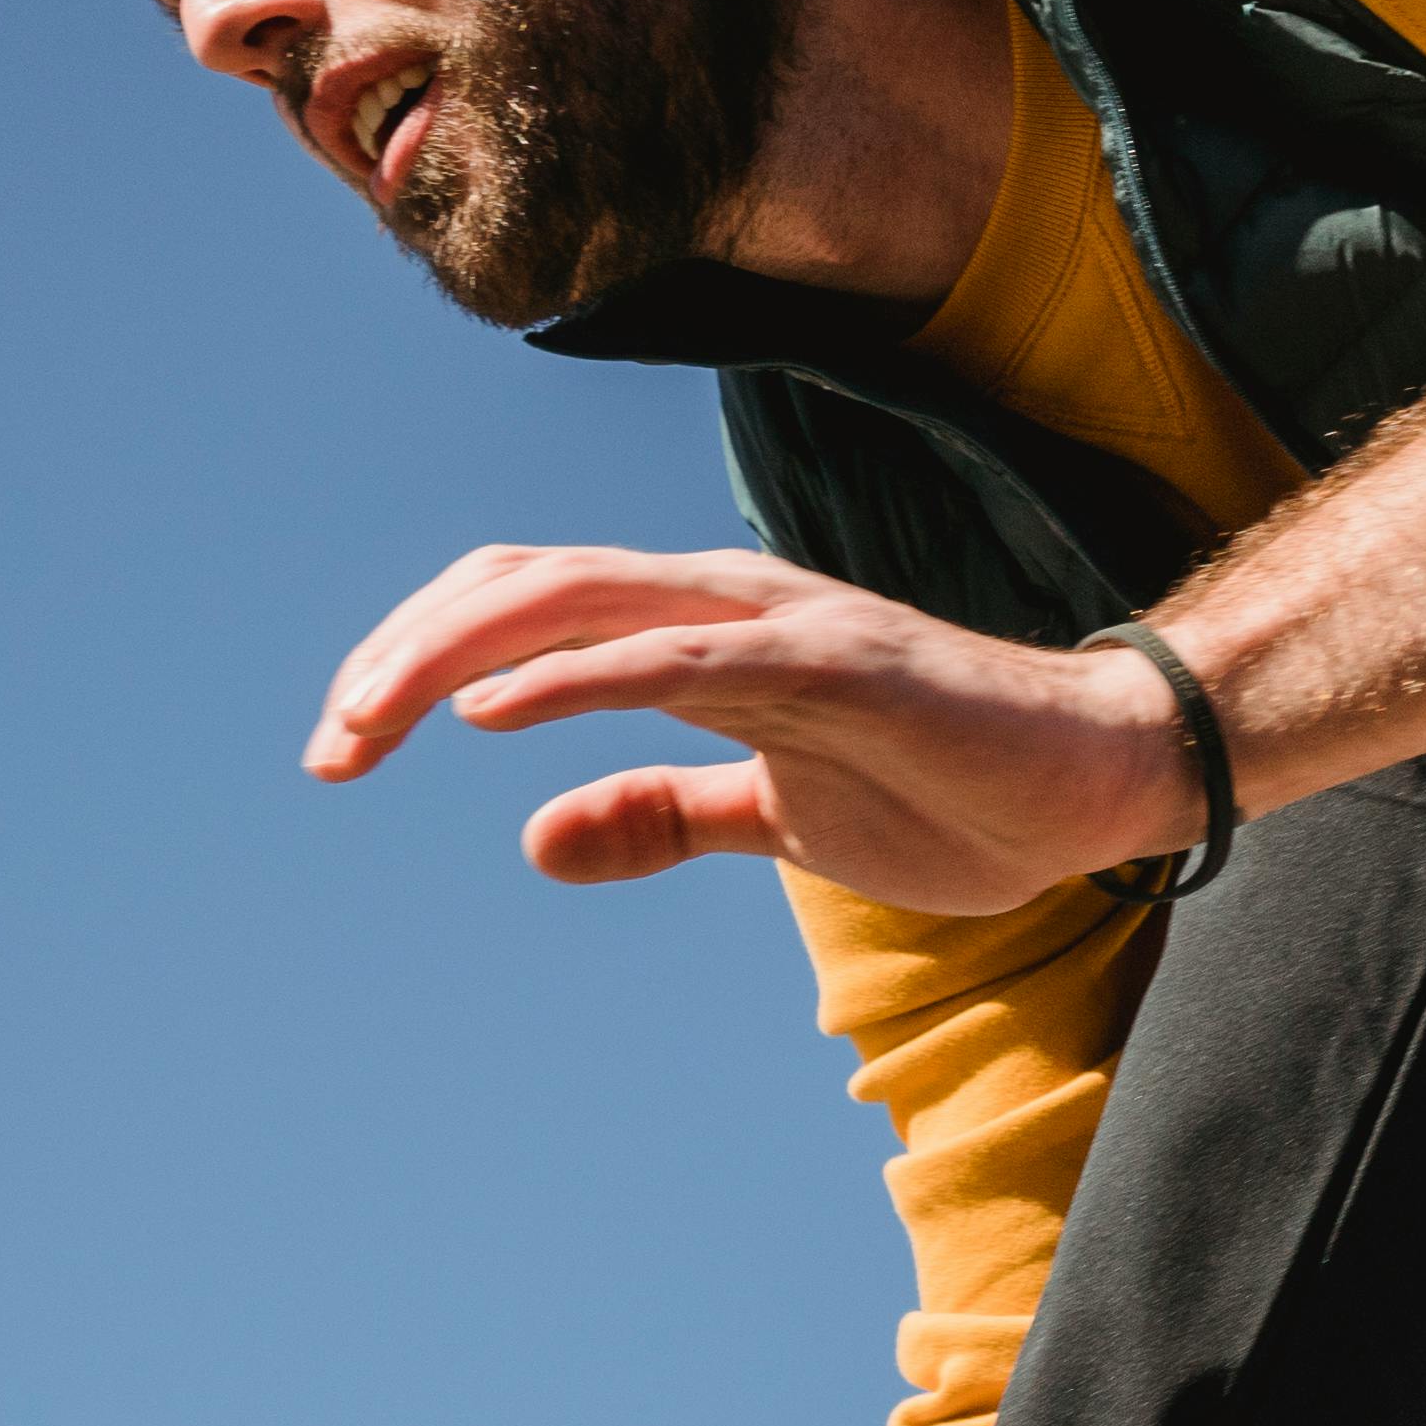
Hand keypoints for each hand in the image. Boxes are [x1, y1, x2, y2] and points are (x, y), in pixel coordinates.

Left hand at [308, 545, 1199, 910]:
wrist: (1097, 783)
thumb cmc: (952, 789)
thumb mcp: (774, 822)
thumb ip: (659, 818)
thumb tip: (535, 838)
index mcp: (697, 632)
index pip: (518, 607)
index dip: (414, 660)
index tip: (344, 747)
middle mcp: (719, 603)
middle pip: (515, 587)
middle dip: (398, 658)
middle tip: (328, 749)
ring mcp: (774, 623)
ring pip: (573, 600)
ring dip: (452, 656)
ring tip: (368, 721)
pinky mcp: (830, 662)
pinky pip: (676, 659)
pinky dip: (573, 676)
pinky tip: (491, 716)